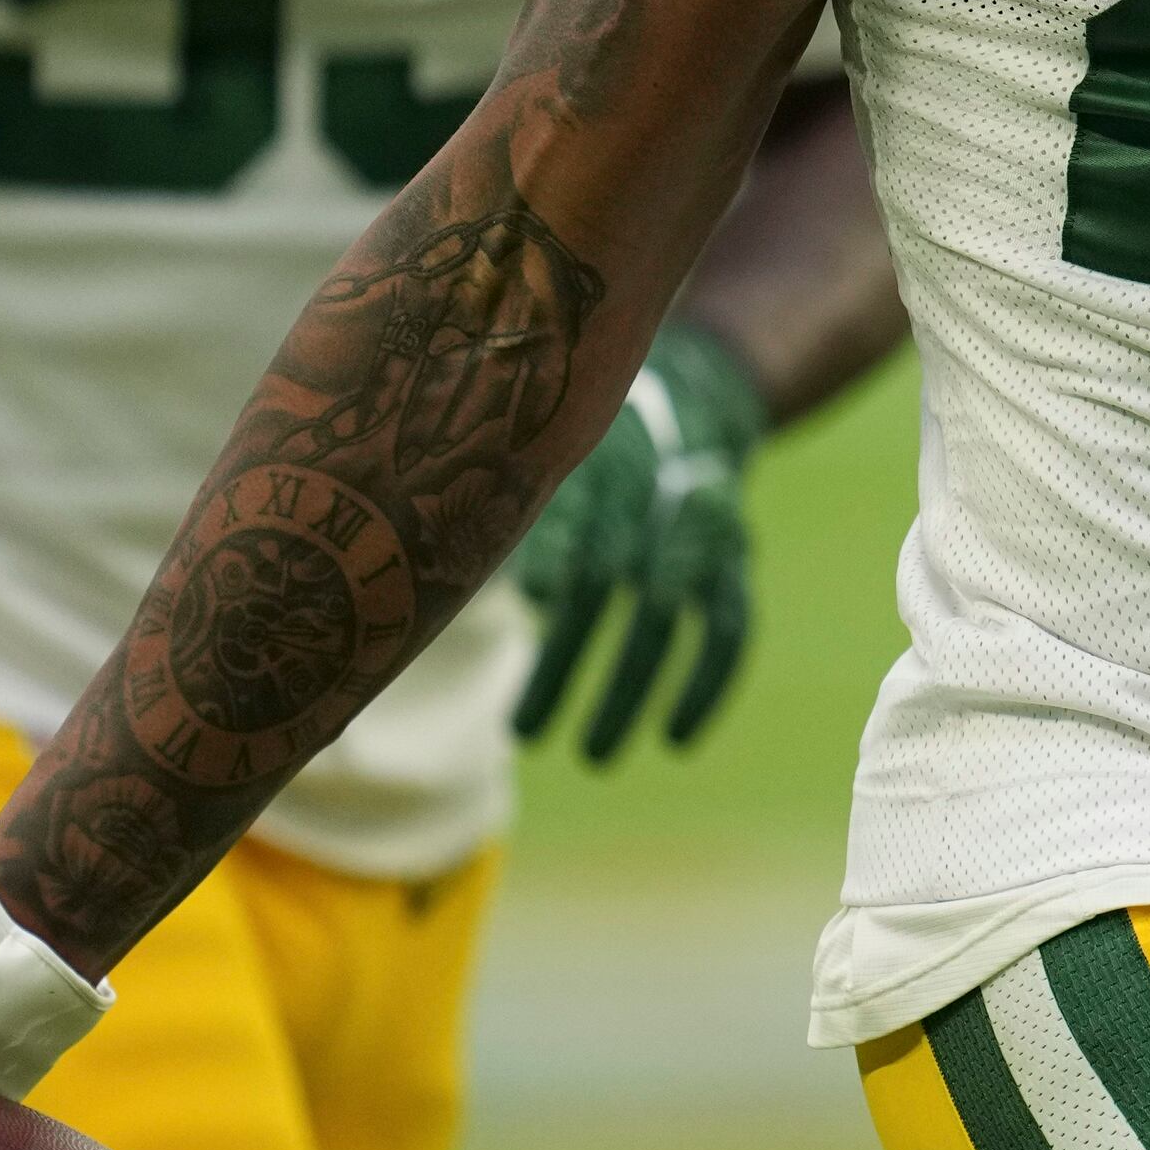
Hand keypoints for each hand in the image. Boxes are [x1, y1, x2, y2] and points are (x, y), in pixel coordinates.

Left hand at [502, 324, 766, 761]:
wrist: (690, 394)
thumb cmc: (580, 438)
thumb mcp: (542, 449)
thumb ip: (494, 501)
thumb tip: (414, 580)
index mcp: (597, 455)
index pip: (579, 512)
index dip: (558, 552)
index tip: (534, 602)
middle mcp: (653, 489)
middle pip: (611, 580)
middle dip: (570, 657)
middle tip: (521, 735)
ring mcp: (702, 526)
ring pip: (664, 616)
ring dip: (628, 690)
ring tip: (590, 756)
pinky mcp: (734, 556)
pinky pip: (730, 627)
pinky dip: (707, 684)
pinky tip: (673, 737)